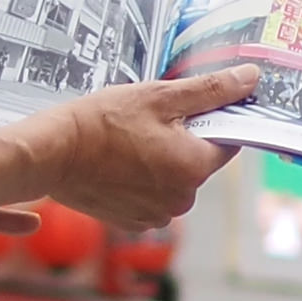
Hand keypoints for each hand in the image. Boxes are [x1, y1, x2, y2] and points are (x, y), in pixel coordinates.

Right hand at [18, 68, 257, 231]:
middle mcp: (182, 199)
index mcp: (195, 167)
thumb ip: (210, 90)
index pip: (228, 142)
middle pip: (198, 163)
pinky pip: (151, 197)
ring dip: (161, 163)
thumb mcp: (159, 96)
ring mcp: (157, 214)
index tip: (187, 109)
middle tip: (148, 123)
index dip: (212, 121)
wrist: (51, 154)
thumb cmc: (101, 123)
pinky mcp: (133, 221)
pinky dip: (141, 181)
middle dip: (182, 142)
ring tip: (128, 144)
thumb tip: (250, 79)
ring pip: (174, 181)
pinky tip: (118, 164)